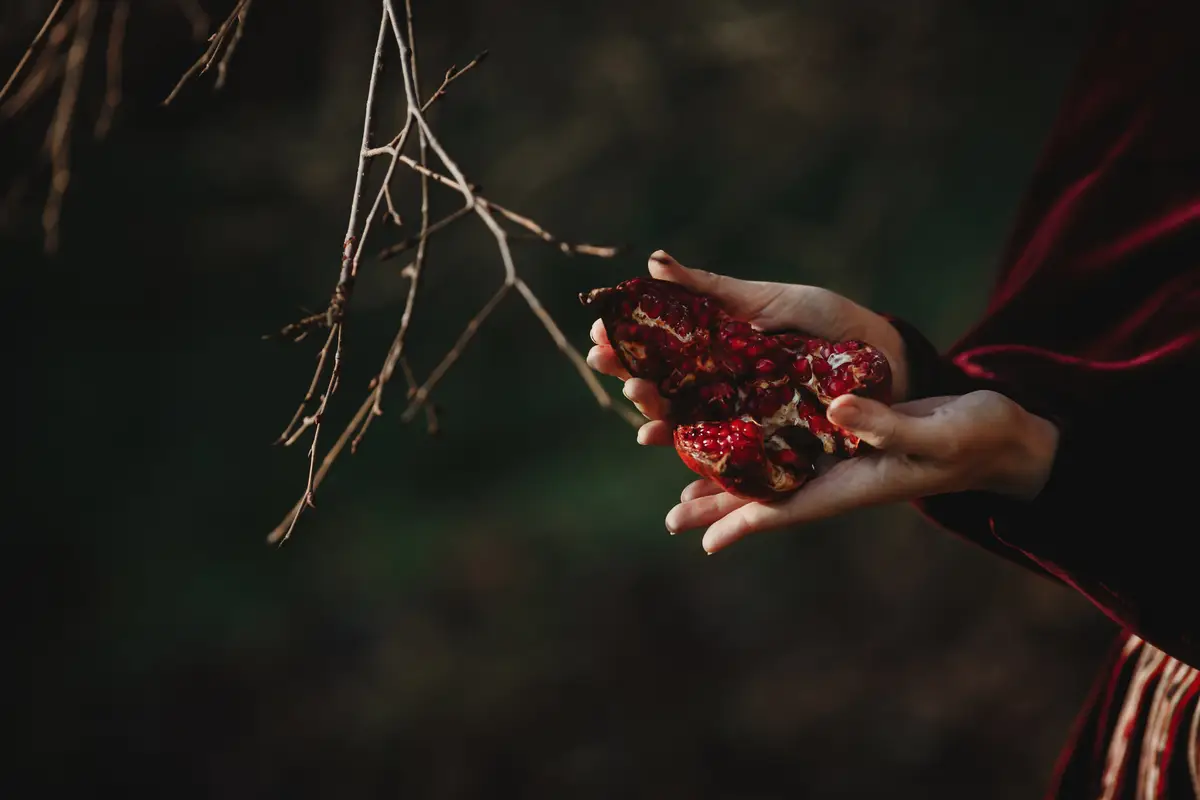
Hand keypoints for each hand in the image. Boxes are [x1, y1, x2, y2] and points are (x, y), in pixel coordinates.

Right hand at [586, 250, 911, 446]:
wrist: (884, 362)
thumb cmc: (827, 324)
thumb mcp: (767, 299)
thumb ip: (710, 287)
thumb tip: (651, 261)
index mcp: (714, 344)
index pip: (657, 344)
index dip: (624, 339)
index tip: (598, 330)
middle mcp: (715, 381)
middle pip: (658, 382)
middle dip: (627, 372)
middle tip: (604, 360)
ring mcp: (733, 413)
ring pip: (678, 417)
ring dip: (651, 410)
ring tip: (637, 398)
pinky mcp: (757, 444)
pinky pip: (714, 453)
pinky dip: (682, 449)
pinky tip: (657, 438)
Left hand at [670, 390, 1059, 552]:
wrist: (1004, 433)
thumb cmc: (979, 437)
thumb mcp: (939, 431)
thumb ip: (887, 424)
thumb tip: (837, 408)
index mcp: (857, 483)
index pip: (789, 509)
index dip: (744, 523)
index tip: (704, 542)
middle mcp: (840, 474)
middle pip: (768, 495)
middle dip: (719, 506)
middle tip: (671, 519)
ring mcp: (842, 454)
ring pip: (775, 469)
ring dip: (731, 475)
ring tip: (683, 484)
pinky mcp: (848, 428)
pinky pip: (793, 439)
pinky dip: (759, 438)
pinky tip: (733, 431)